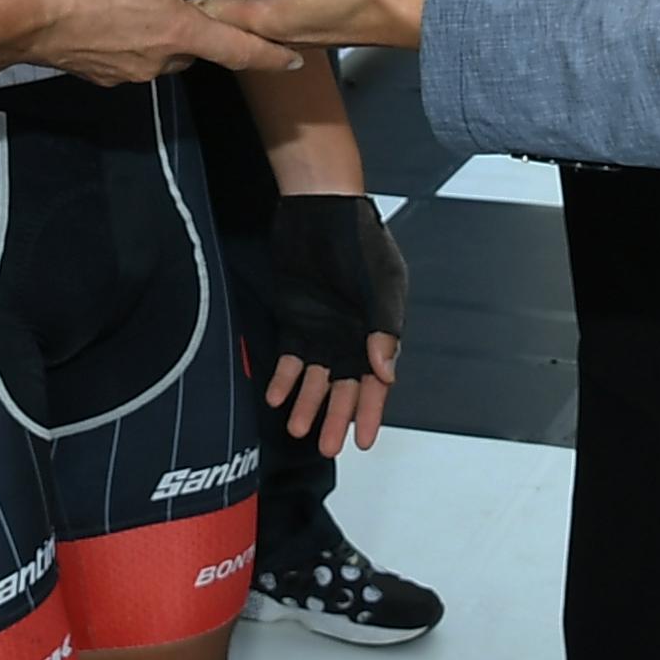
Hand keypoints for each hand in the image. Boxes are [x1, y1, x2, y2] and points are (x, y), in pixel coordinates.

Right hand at [18, 0, 295, 83]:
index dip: (270, 55)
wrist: (17, 16)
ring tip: (172, 4)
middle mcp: (158, 59)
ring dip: (175, 32)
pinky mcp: (101, 71)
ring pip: (166, 52)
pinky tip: (127, 11)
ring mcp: (127, 71)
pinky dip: (142, 36)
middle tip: (223, 8)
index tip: (296, 60)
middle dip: (214, 31)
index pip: (239, 51)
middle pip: (201, 49)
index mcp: (178, 31)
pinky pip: (135, 54)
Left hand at [263, 195, 403, 453]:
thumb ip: (384, 330)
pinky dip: (283, 379)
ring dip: (307, 404)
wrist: (321, 211)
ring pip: (315, 380)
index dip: (370, 413)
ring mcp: (322, 332)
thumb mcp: (381, 286)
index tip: (362, 442)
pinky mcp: (295, 322)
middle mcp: (351, 339)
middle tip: (326, 448)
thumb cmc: (360, 244)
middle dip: (336, 418)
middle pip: (344, 389)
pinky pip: (290, 359)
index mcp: (378, 334)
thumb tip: (385, 373)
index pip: (376, 384)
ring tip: (295, 428)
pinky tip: (274, 397)